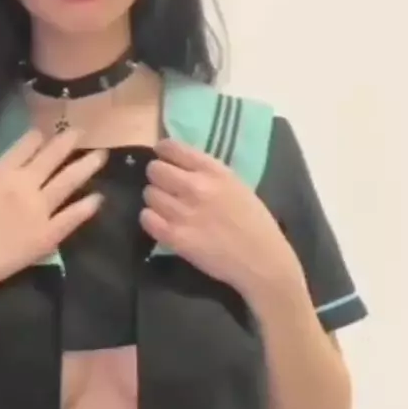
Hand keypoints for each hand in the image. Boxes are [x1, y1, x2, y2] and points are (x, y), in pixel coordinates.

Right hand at [0, 128, 105, 295]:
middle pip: (52, 156)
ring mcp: (38, 209)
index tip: (49, 134)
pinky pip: (72, 216)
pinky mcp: (46, 235)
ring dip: (86, 166)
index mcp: (0, 171)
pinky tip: (98, 198)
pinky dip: (87, 206)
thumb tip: (14, 174)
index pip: (27, 143)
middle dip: (69, 141)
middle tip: (82, 132)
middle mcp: (23, 184)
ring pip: (68, 180)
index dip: (41, 137)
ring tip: (102, 156)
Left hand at [141, 139, 301, 300]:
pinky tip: (162, 223)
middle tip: (165, 187)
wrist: (261, 260)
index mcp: (214, 171)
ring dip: (155, 200)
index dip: (163, 151)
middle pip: (155, 170)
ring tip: (166, 208)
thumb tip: (180, 165)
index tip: (163, 157)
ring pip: (149, 194)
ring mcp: (183, 212)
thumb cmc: (255, 222)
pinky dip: (151, 219)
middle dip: (157, 177)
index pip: (172, 148)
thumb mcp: (236, 185)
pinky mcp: (175, 237)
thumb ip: (208, 173)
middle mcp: (196, 187)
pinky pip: (146, 218)